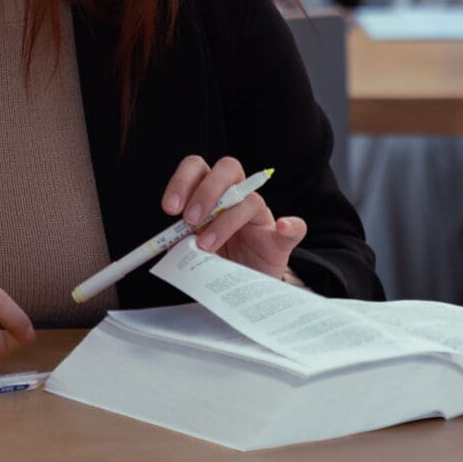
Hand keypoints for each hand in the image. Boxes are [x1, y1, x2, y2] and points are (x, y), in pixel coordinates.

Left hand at [163, 154, 306, 280]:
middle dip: (206, 191)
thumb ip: (180, 241)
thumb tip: (167, 241)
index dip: (182, 181)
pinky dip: (291, 225)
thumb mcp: (190, 251)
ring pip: (251, 200)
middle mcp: (237, 198)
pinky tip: (283, 228)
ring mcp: (261, 218)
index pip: (198, 169)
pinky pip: (295, 227)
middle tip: (190, 220)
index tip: (170, 208)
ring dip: (227, 220)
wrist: (242, 293)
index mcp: (211, 195)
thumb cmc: (215, 265)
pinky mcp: (280, 241)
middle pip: (227, 169)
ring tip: (207, 246)